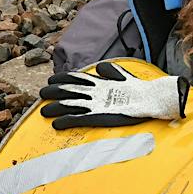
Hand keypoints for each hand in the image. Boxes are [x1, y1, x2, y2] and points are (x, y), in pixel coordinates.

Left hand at [39, 60, 187, 129]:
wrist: (151, 99)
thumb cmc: (139, 89)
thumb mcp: (122, 75)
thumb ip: (109, 72)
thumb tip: (99, 69)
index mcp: (99, 81)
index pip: (75, 77)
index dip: (61, 78)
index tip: (52, 79)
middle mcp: (94, 91)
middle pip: (67, 89)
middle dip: (52, 91)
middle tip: (41, 93)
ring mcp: (95, 104)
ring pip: (68, 104)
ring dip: (53, 107)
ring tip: (42, 111)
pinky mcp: (98, 116)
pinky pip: (77, 119)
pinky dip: (65, 121)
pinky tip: (56, 124)